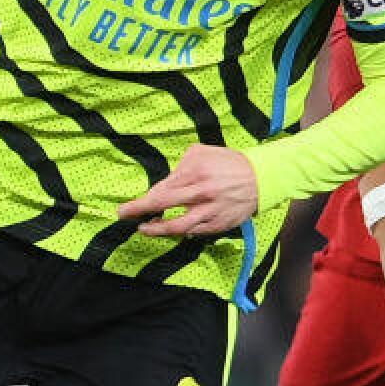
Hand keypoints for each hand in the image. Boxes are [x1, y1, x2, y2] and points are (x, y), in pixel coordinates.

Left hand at [119, 144, 259, 236]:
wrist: (262, 178)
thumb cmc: (229, 163)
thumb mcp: (203, 152)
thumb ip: (181, 165)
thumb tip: (164, 182)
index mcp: (195, 171)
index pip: (161, 189)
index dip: (141, 200)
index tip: (126, 207)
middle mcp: (202, 192)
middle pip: (163, 205)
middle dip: (139, 211)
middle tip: (123, 216)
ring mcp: (211, 210)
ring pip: (178, 226)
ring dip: (157, 230)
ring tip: (144, 229)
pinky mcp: (219, 224)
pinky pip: (195, 233)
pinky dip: (180, 233)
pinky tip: (172, 231)